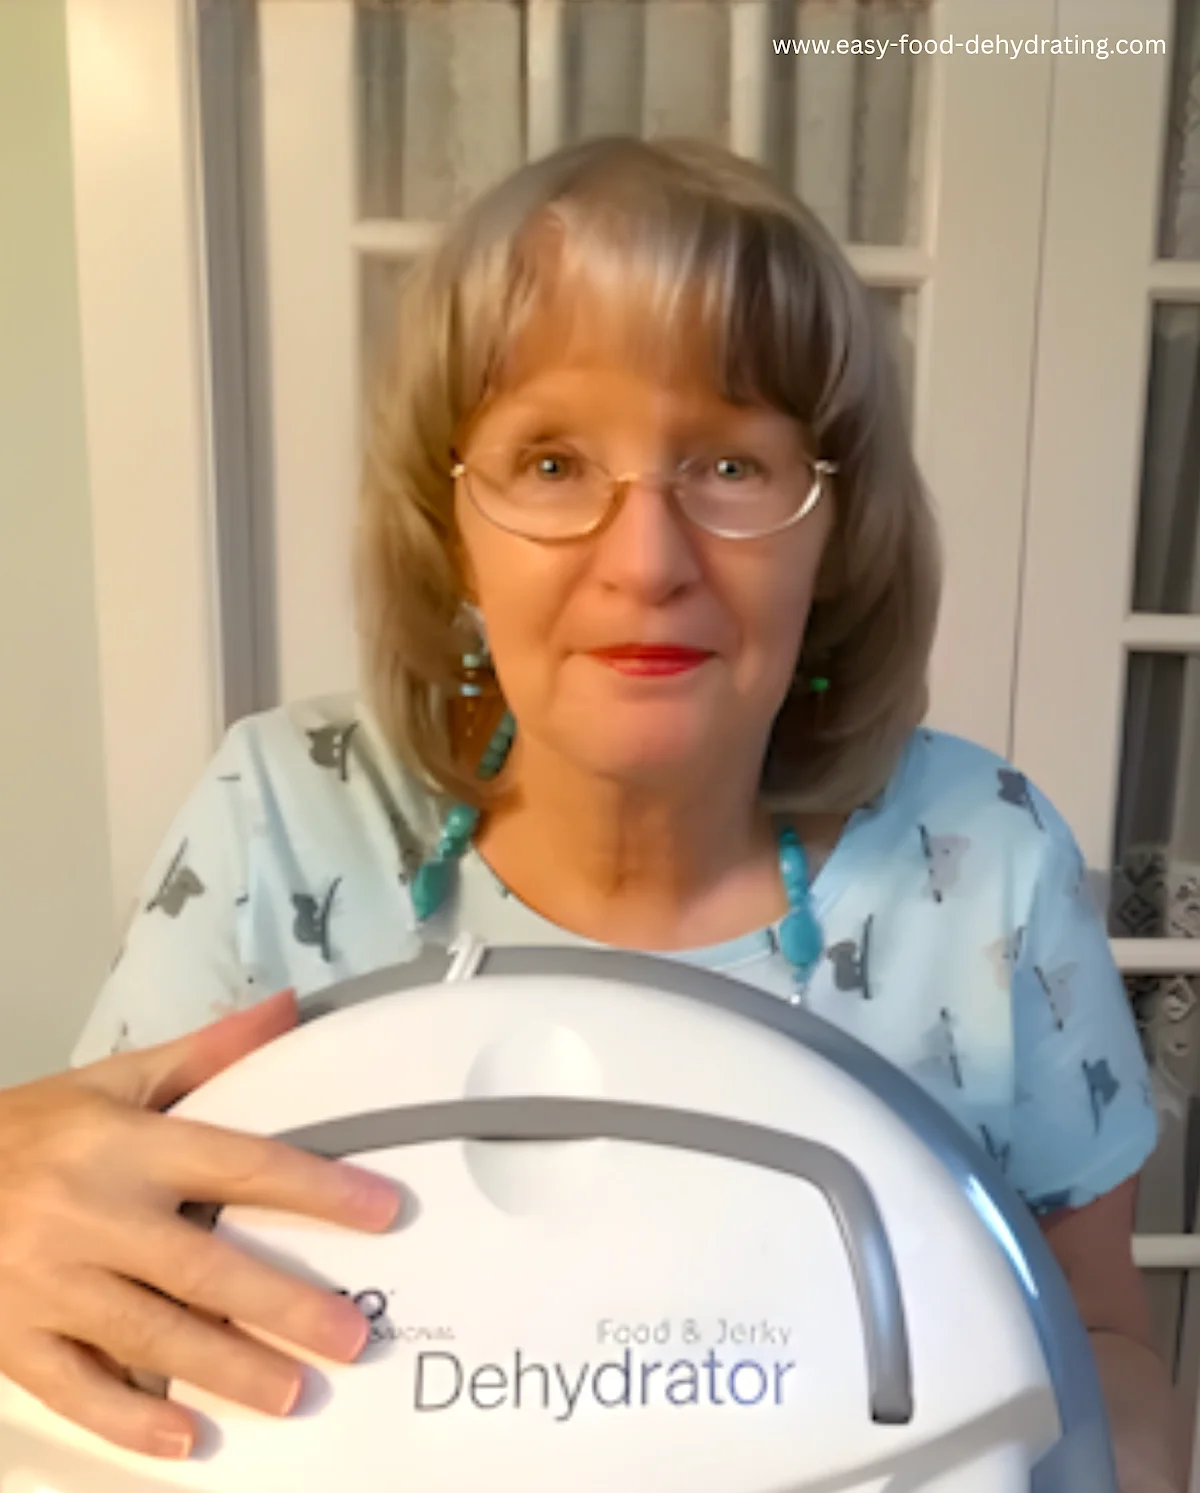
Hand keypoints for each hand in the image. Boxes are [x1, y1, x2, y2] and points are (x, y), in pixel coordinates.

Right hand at [0, 992, 399, 1458]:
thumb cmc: (29, 1130)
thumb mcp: (114, 1081)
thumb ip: (207, 1053)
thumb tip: (287, 1009)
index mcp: (126, 1145)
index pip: (239, 1165)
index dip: (315, 1188)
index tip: (382, 1211)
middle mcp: (92, 1214)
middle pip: (202, 1265)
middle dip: (282, 1304)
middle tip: (350, 1335)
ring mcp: (50, 1283)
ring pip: (150, 1333)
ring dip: (226, 1367)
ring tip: (292, 1392)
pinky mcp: (13, 1338)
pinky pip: (77, 1388)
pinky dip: (130, 1418)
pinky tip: (186, 1437)